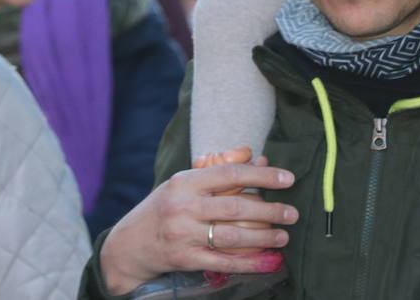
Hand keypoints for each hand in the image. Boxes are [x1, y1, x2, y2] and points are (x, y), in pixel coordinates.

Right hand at [99, 161, 297, 294]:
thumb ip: (218, 173)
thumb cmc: (162, 210)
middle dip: (269, 210)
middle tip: (292, 213)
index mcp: (183, 181)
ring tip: (284, 236)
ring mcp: (182, 234)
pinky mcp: (184, 259)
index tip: (286, 178)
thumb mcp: (183, 185)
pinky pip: (224, 262)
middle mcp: (182, 206)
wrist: (127, 246)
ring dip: (263, 237)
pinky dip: (249, 262)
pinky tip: (268, 260)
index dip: (261, 174)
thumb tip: (257, 157)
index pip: (229, 173)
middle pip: (235, 206)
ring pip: (232, 235)